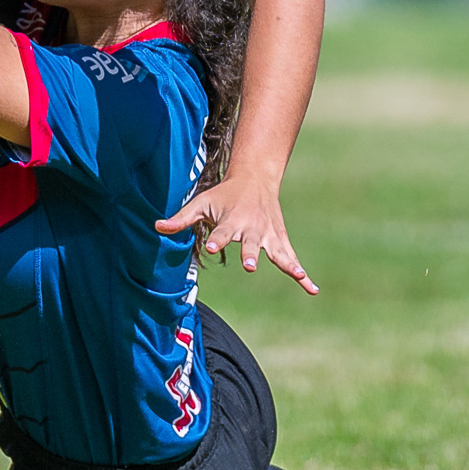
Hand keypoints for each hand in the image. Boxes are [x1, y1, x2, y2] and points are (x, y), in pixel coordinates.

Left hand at [156, 173, 318, 294]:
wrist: (256, 179)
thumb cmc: (223, 196)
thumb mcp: (201, 204)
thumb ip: (181, 219)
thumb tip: (156, 227)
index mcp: (231, 220)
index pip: (222, 232)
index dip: (218, 240)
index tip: (213, 247)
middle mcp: (252, 228)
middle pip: (251, 243)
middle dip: (251, 253)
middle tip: (249, 265)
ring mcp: (269, 235)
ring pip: (278, 252)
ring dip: (287, 263)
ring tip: (297, 275)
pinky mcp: (280, 241)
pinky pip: (292, 260)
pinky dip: (303, 275)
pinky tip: (312, 289)